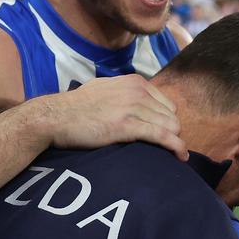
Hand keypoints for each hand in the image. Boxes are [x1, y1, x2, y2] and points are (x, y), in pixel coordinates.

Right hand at [39, 75, 187, 161]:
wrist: (57, 116)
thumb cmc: (76, 106)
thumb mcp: (104, 88)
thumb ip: (123, 92)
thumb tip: (133, 101)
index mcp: (134, 82)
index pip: (166, 103)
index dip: (166, 120)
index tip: (163, 133)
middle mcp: (137, 91)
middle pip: (171, 115)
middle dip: (171, 132)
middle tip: (165, 147)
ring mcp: (133, 108)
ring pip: (170, 126)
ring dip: (175, 141)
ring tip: (174, 155)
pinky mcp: (128, 126)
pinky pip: (162, 136)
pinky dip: (175, 147)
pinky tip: (180, 156)